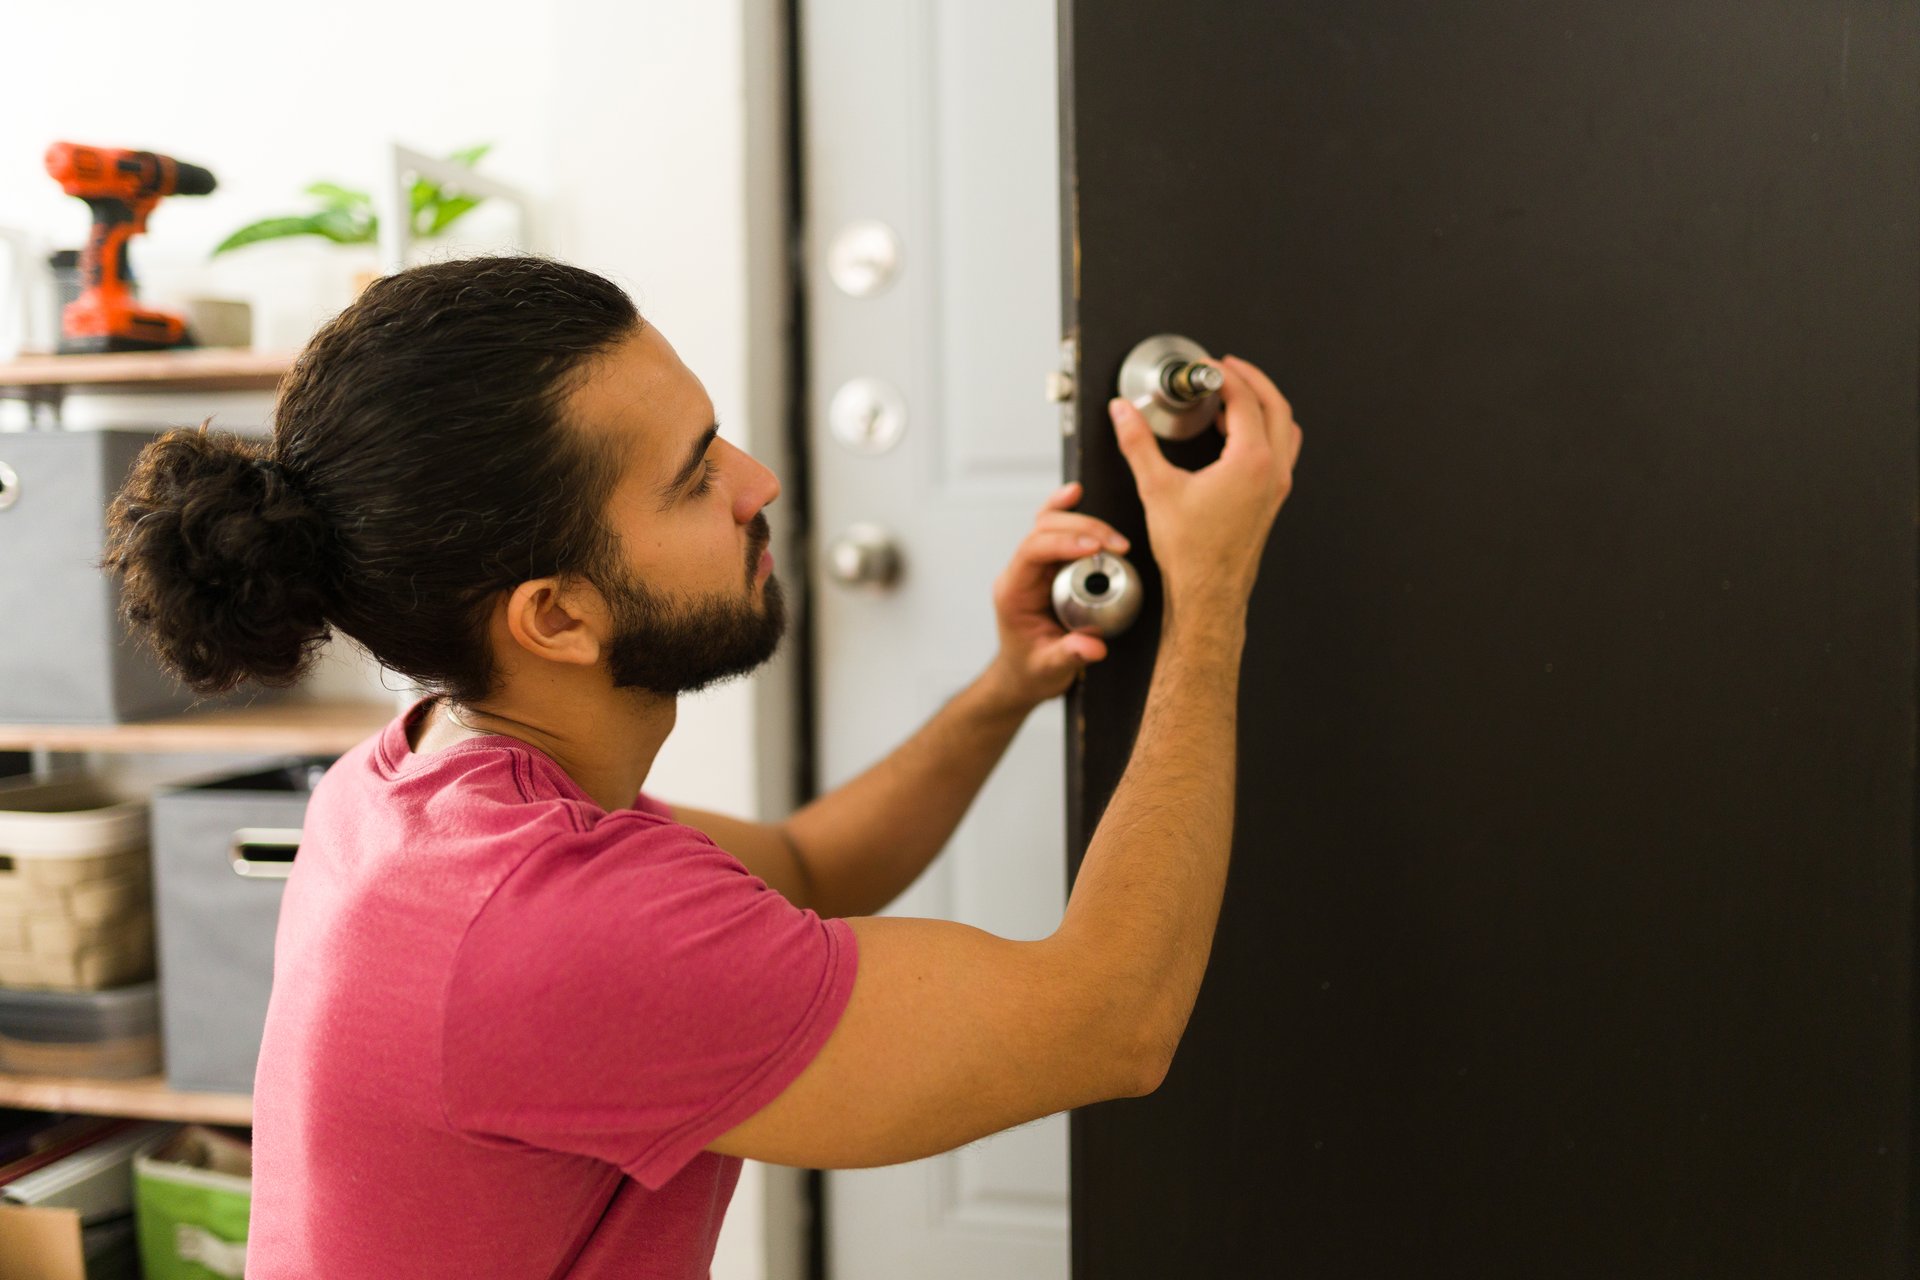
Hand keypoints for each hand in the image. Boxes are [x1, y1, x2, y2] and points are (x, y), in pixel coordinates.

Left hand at [983, 481, 1128, 707]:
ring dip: (1086, 523)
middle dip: (1083, 530)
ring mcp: (1033, 566)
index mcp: (1013, 591)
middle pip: (1044, 529)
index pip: (1032, 551)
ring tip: (1118, 540)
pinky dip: (1065, 512)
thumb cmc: (1031, 670)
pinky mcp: (1047, 565)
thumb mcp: (1049, 669)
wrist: (1023, 674)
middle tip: (1119, 546)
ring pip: (1051, 523)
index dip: (1063, 542)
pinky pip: (1054, 530)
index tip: (1096, 548)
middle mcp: (1020, 572)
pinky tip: (1074, 493)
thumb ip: (1069, 656)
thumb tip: (1094, 647)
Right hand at [1111, 353, 1300, 618]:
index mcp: (1251, 462)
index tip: (1207, 369)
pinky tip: (1236, 438)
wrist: (1208, 593)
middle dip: (1252, 380)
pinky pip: (1279, 451)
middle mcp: (1272, 471)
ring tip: (1234, 397)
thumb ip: (1137, 443)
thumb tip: (1123, 413)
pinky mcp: (1271, 500)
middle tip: (1228, 369)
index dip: (1224, 377)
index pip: (1245, 400)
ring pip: (1285, 429)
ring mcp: (1276, 487)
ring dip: (1264, 405)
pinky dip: (1264, 431)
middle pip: (1276, 406)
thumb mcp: (1157, 489)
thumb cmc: (1191, 553)